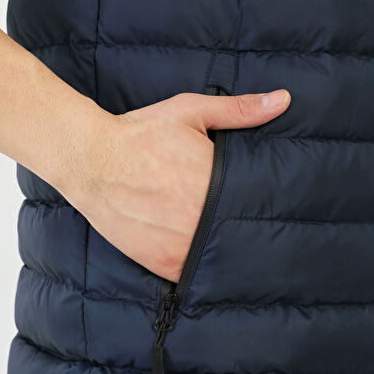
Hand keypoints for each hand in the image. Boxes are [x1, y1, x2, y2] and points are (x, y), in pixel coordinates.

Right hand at [64, 90, 290, 281]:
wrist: (91, 160)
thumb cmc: (140, 134)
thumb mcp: (190, 112)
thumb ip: (239, 110)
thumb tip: (282, 100)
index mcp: (215, 183)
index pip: (256, 202)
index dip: (260, 203)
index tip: (260, 201)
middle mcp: (201, 218)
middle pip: (238, 230)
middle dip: (240, 224)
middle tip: (240, 219)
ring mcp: (181, 244)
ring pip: (219, 254)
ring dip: (221, 246)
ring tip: (221, 235)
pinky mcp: (162, 262)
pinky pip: (192, 272)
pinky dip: (196, 263)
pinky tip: (197, 250)